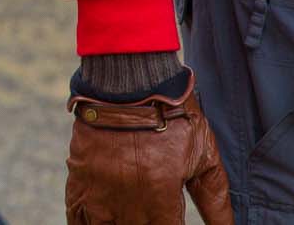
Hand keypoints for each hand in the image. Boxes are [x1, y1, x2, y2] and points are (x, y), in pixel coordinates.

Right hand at [65, 72, 232, 224]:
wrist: (128, 81)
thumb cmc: (173, 115)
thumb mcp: (203, 156)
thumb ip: (217, 201)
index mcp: (161, 200)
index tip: (171, 221)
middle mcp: (129, 204)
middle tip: (152, 215)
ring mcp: (100, 195)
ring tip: (129, 217)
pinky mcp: (79, 181)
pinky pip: (76, 219)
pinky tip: (103, 221)